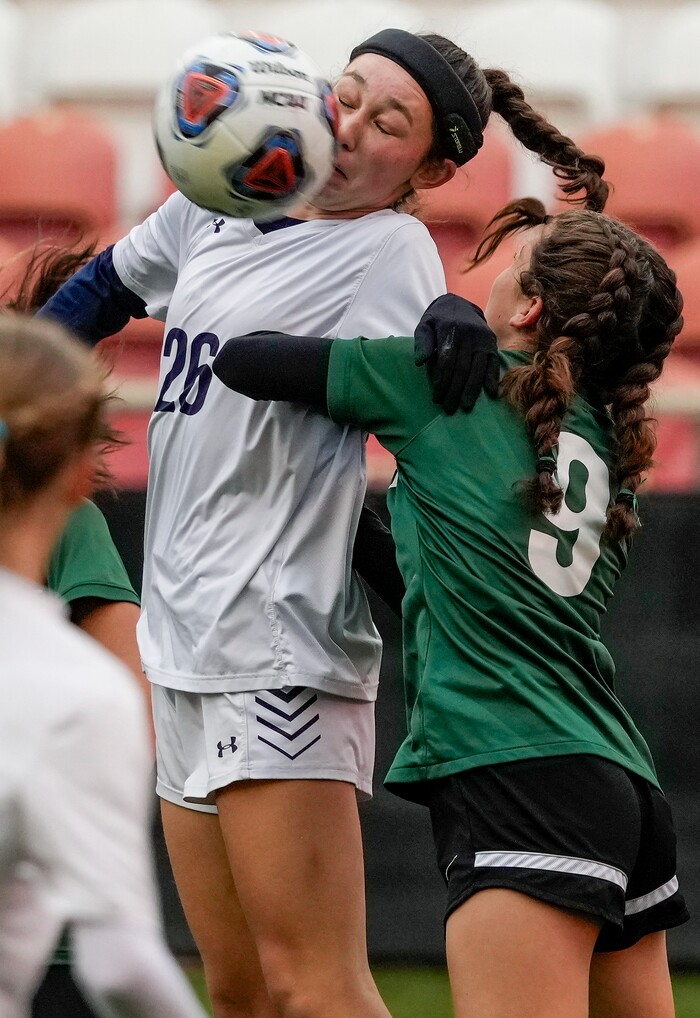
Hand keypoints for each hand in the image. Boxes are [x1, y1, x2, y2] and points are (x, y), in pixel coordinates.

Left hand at [414, 294, 499, 413]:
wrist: (460, 304)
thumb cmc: (438, 319)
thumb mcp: (425, 324)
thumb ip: (422, 342)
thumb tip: (420, 362)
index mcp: (451, 329)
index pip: (447, 360)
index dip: (442, 381)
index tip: (437, 397)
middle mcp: (470, 334)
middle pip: (462, 368)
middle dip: (455, 390)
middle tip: (449, 408)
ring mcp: (483, 339)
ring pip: (478, 368)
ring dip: (472, 389)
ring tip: (466, 406)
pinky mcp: (492, 343)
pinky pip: (493, 362)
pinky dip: (492, 378)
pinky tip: (490, 394)